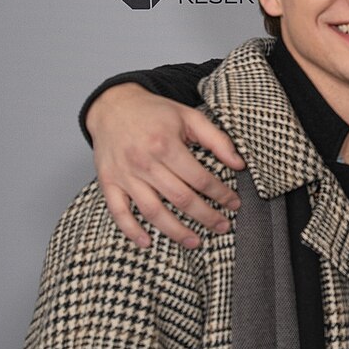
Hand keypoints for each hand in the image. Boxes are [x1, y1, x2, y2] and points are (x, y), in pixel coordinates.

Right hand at [87, 84, 244, 248]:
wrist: (112, 106)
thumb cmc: (154, 112)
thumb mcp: (189, 117)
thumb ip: (217, 140)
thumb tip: (240, 164)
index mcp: (165, 145)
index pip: (200, 179)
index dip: (221, 194)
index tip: (234, 204)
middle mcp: (144, 162)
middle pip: (180, 199)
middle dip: (206, 216)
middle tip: (223, 227)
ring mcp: (124, 175)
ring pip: (153, 211)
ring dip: (176, 231)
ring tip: (195, 242)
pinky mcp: (108, 182)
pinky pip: (118, 211)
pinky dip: (131, 230)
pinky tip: (148, 242)